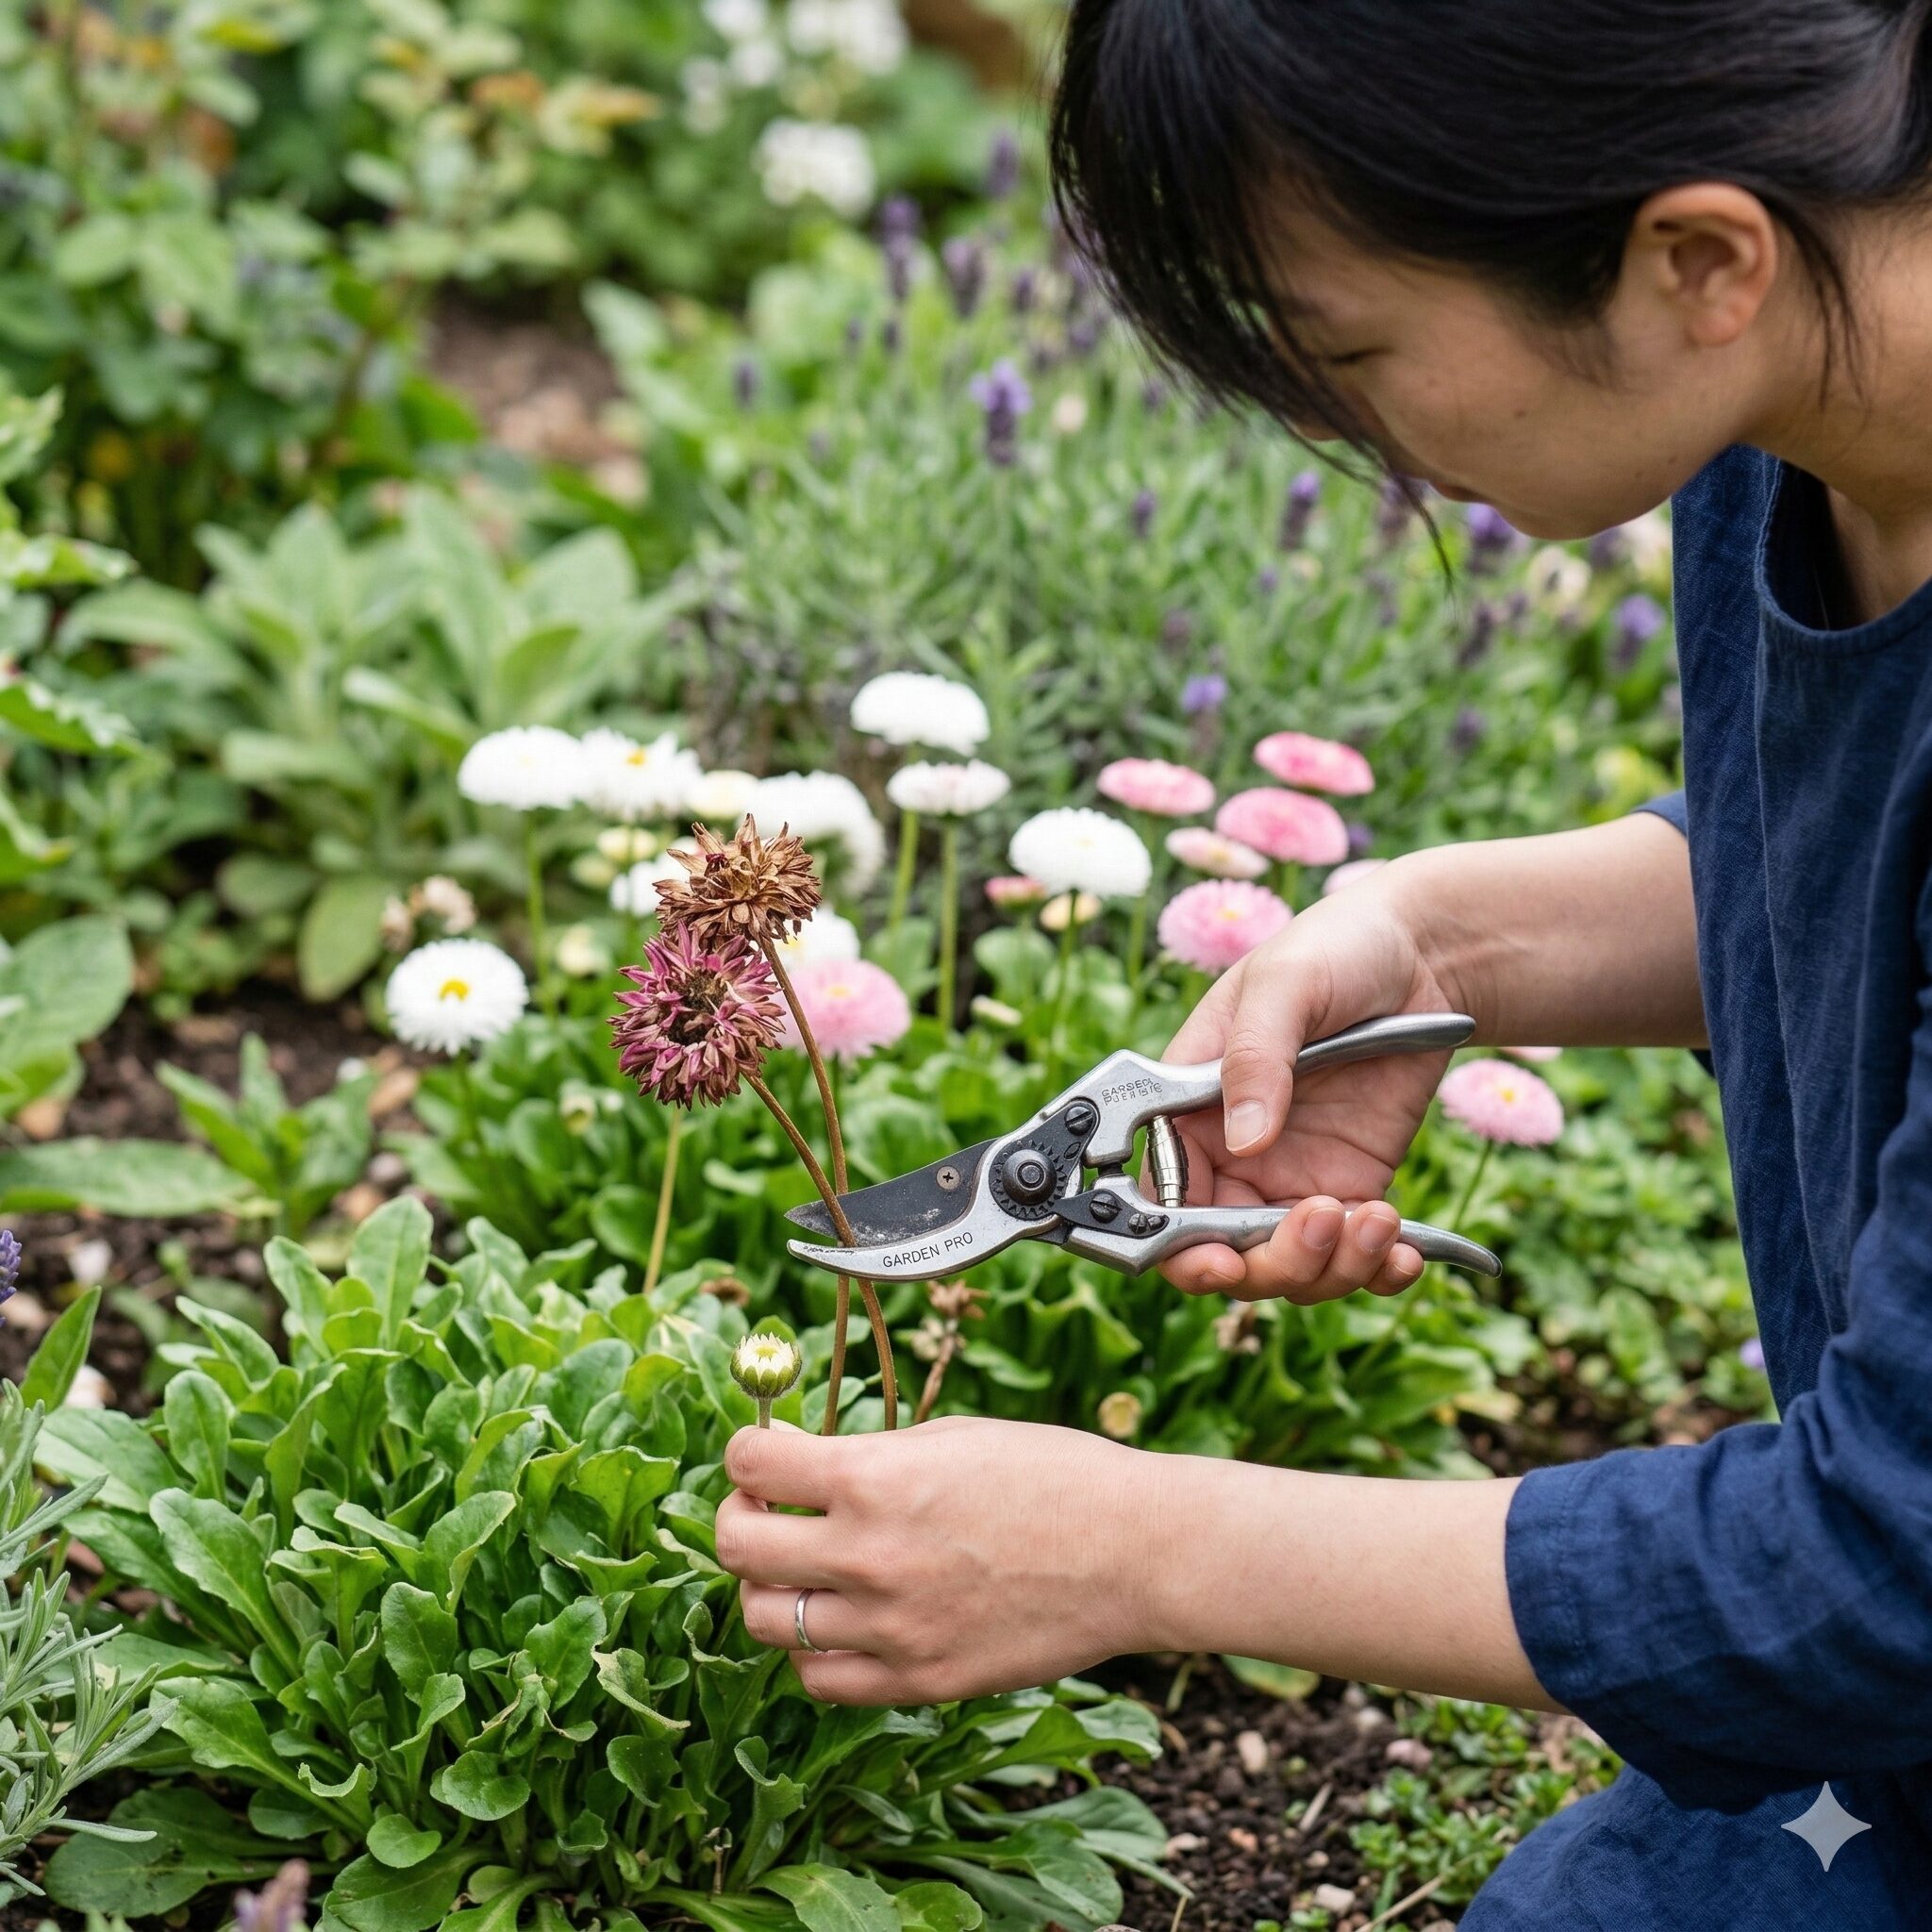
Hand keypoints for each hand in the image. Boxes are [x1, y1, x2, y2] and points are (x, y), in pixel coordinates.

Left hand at [715, 1417, 1161, 1704]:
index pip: (750, 1465)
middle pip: (737, 1548)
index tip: (761, 1457)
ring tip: (803, 1570)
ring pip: (765, 1621)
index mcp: (874, 1478)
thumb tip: (808, 1466)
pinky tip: (841, 1621)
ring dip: (771, 1589)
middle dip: (738, 1520)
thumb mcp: (951, 1436)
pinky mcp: (918, 1682)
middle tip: (764, 1511)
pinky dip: (813, 1650)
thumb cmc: (1054, 1475)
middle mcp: (868, 1555)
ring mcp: (890, 1628)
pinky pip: (819, 1679)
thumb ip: (872, 1457)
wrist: (1134, 1551)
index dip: (747, 1453)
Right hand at [1162, 866, 1464, 1302]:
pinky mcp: (1352, 1187)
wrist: (1423, 957)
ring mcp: (1292, 1178)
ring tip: (1379, 1221)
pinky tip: (1405, 1253)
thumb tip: (1244, 1138)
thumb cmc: (1334, 950)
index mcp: (1189, 1107)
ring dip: (1332, 1268)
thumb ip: (1256, 1056)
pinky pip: (1353, 1257)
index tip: (1220, 1259)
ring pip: (1289, 1268)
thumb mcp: (1286, 983)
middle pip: (1224, 1251)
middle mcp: (1232, 1155)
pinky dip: (1378, 1270)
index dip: (1179, 1243)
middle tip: (1322, 1223)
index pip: (1161, 1199)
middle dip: (1269, 1263)